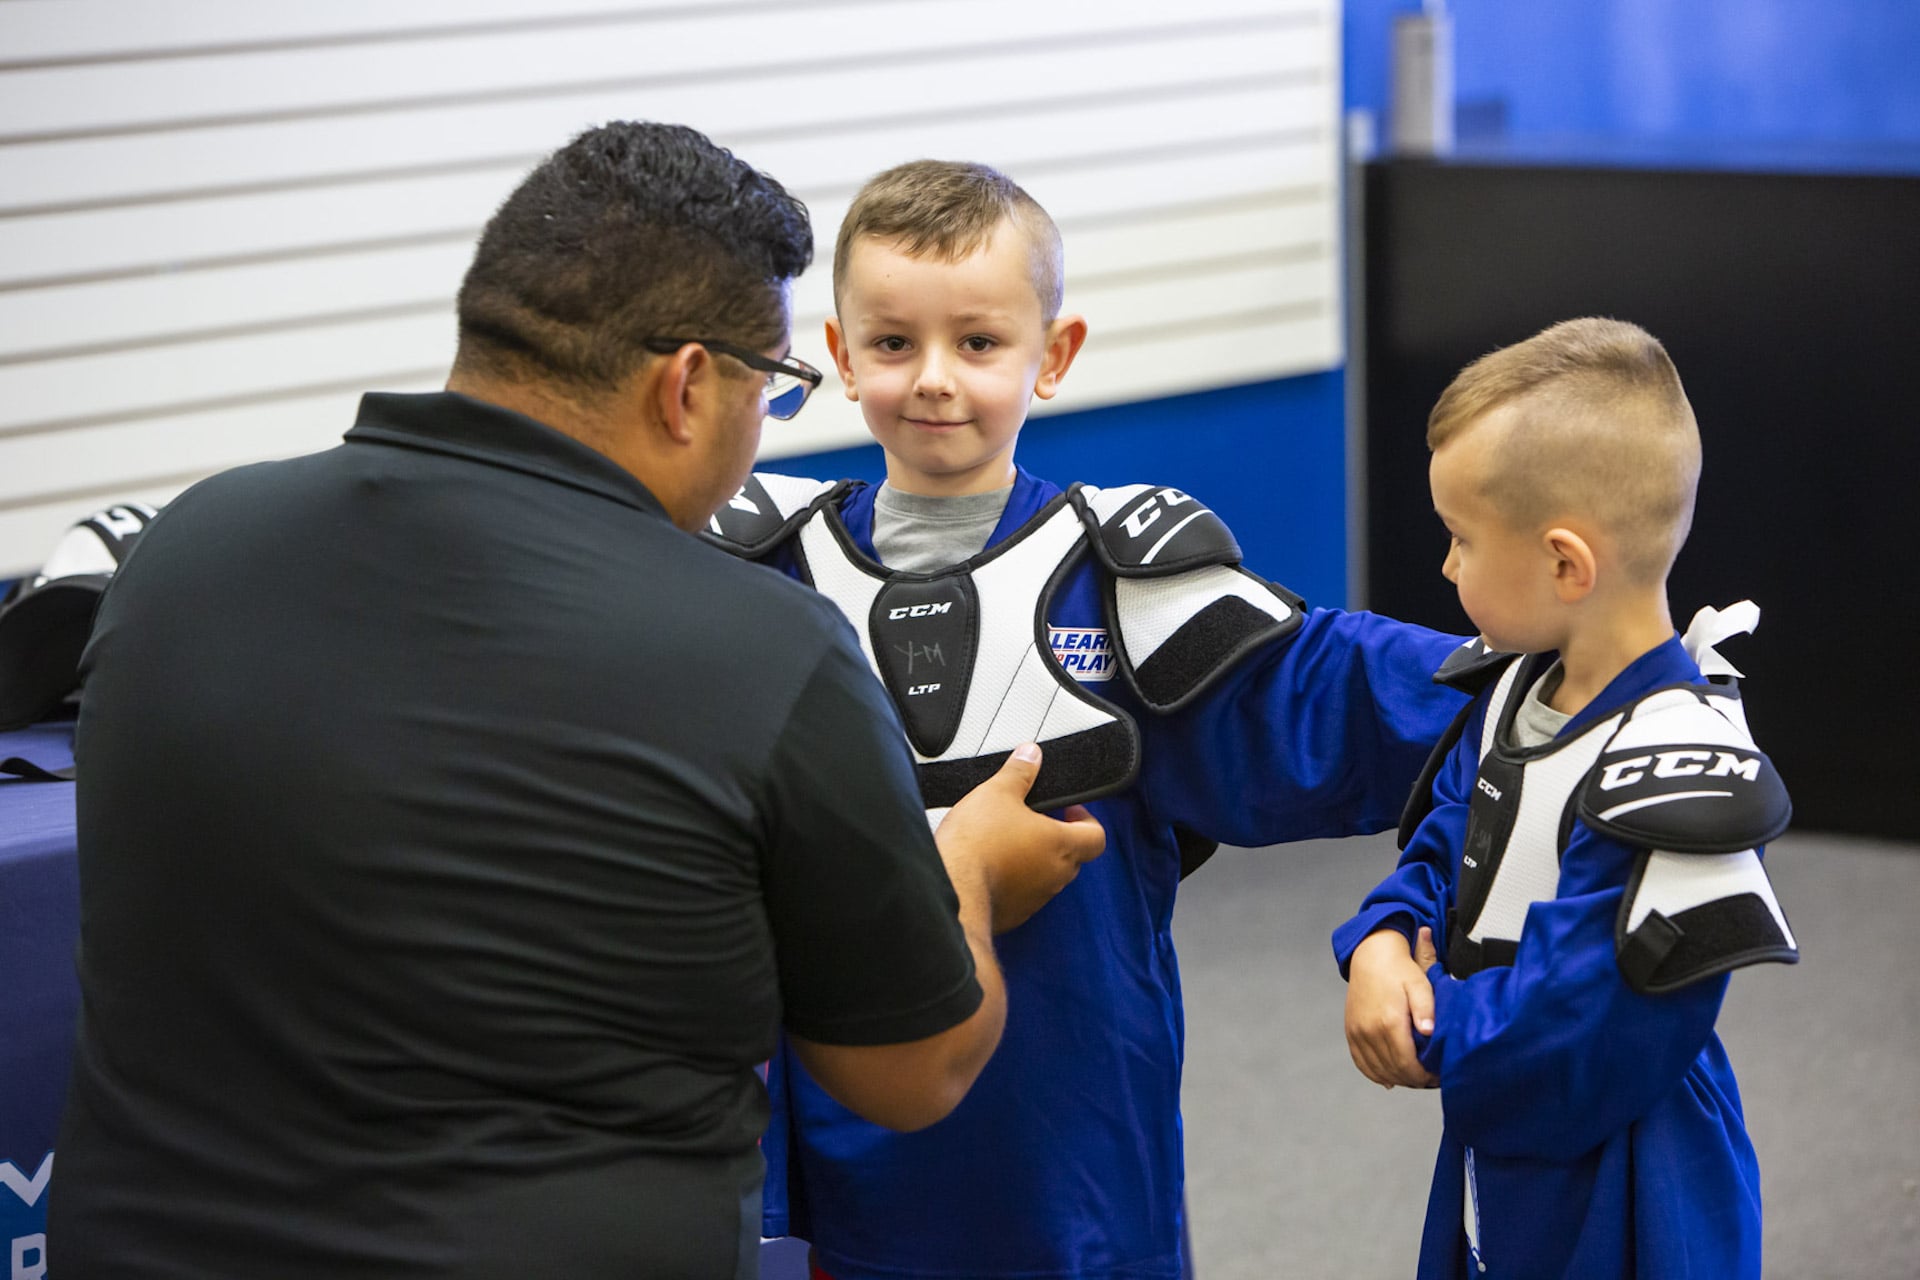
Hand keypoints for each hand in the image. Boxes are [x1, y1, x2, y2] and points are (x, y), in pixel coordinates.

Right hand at [935, 743, 1106, 933]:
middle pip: (1072, 857)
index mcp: (1061, 845)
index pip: (1096, 836)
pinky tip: (990, 867)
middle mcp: (1055, 876)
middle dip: (1057, 838)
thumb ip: (1020, 772)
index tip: (1071, 809)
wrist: (951, 889)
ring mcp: (1036, 899)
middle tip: (1036, 821)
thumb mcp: (997, 792)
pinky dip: (1013, 882)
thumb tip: (1031, 755)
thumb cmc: (977, 844)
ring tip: (1007, 842)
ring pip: (1047, 877)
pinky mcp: (1014, 914)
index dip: (1087, 820)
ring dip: (1034, 861)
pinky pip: (1023, 896)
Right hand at [1345, 926, 1440, 1089]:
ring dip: (1397, 1078)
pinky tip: (1388, 1078)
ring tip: (1414, 1078)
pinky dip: (1375, 1074)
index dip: (1423, 1076)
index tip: (1436, 1077)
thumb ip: (1426, 1009)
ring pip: (1377, 1070)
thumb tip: (1429, 1032)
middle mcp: (1369, 1030)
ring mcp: (1357, 1032)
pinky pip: (1361, 1062)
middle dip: (1413, 1080)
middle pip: (1393, 1070)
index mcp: (1388, 1021)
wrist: (1371, 955)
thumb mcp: (1420, 984)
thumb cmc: (1400, 970)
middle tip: (1430, 1079)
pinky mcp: (1351, 1032)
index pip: (1406, 1063)